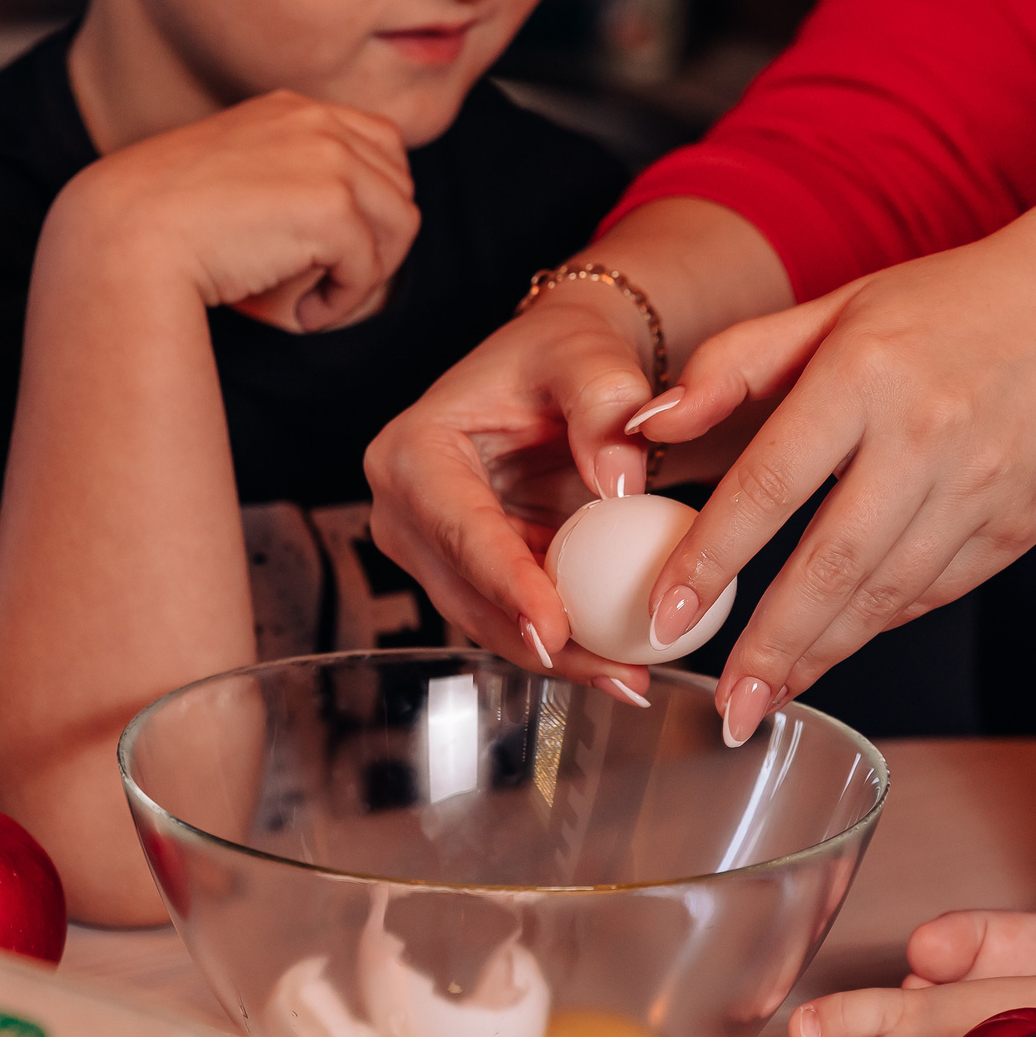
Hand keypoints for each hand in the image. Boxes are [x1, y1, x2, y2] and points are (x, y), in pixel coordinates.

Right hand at [63, 90, 416, 331]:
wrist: (125, 237)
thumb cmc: (165, 222)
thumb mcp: (234, 174)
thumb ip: (288, 174)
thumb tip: (351, 220)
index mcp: (293, 110)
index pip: (382, 145)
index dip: (373, 201)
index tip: (336, 242)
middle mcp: (317, 123)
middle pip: (399, 186)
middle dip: (377, 240)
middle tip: (330, 278)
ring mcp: (328, 161)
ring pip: (399, 225)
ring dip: (365, 273)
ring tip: (317, 296)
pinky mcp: (331, 209)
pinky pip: (369, 269)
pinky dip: (341, 302)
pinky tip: (300, 311)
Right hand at [364, 281, 666, 690]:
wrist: (563, 372)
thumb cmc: (564, 355)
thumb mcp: (588, 357)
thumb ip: (606, 404)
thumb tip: (619, 485)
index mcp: (412, 451)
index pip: (459, 528)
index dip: (507, 583)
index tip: (555, 627)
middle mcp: (405, 510)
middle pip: (468, 594)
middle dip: (541, 641)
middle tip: (615, 672)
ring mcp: (433, 550)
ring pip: (490, 622)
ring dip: (559, 658)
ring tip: (630, 681)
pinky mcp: (470, 575)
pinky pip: (514, 621)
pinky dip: (567, 646)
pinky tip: (621, 666)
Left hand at [626, 245, 1035, 738]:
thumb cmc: (953, 304)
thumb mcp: (836, 308)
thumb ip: (735, 364)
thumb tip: (649, 422)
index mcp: (864, 374)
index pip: (770, 484)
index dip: (711, 558)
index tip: (665, 613)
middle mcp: (926, 436)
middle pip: (831, 564)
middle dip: (770, 645)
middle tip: (724, 703)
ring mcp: (981, 487)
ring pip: (886, 595)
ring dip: (822, 654)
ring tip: (768, 692)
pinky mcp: (1019, 526)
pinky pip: (935, 593)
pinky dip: (881, 624)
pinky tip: (837, 646)